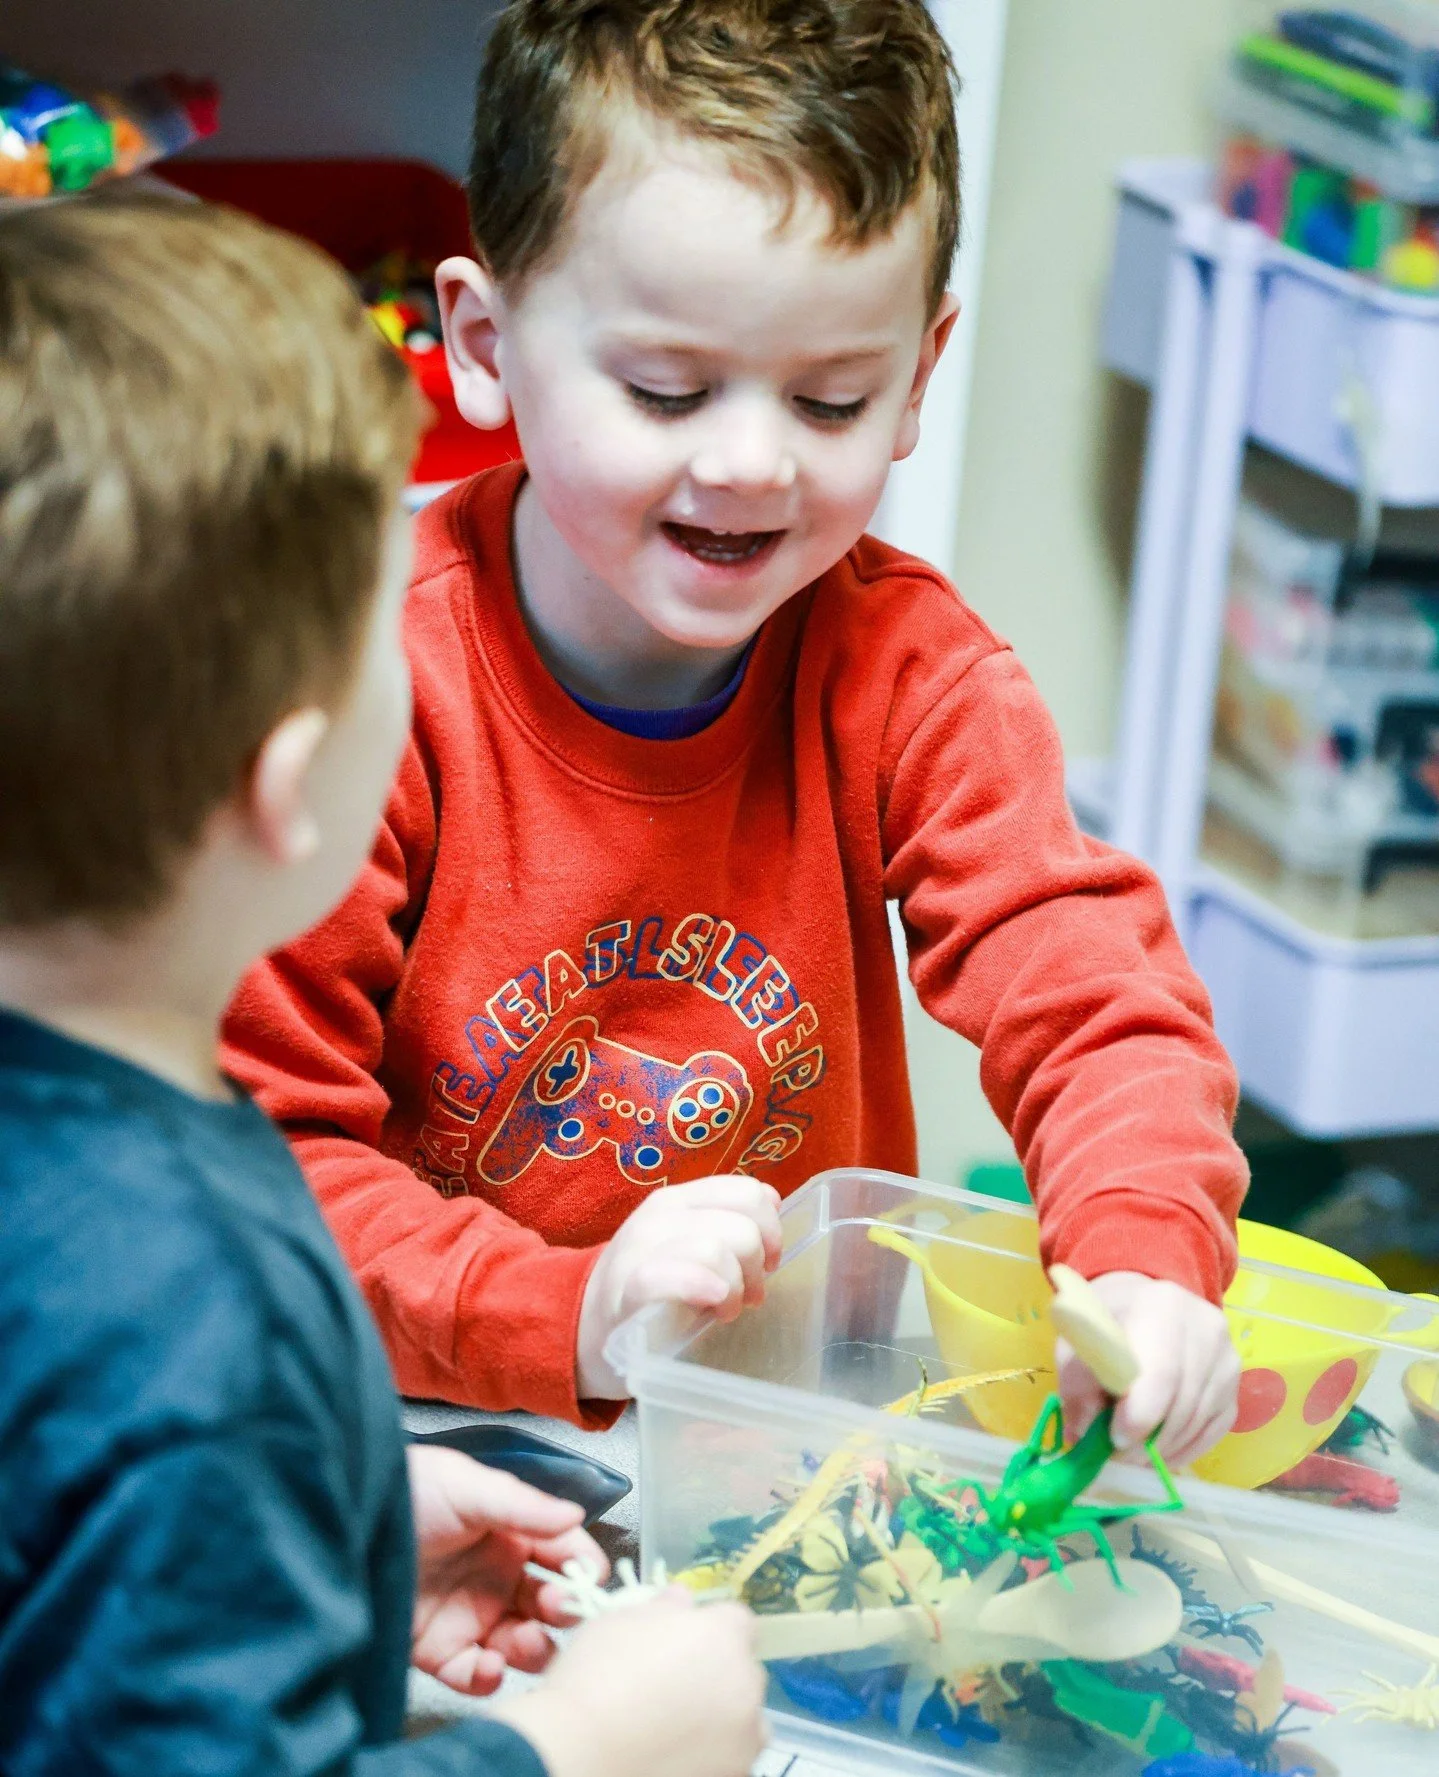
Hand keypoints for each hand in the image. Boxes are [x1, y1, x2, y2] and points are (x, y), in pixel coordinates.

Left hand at [407, 1444, 606, 1693]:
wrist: (343, 1522)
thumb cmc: (407, 1490)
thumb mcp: (467, 1486)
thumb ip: (523, 1506)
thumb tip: (575, 1515)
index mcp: (511, 1532)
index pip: (563, 1552)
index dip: (582, 1567)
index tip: (590, 1579)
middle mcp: (497, 1576)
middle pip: (550, 1605)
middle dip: (563, 1610)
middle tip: (557, 1607)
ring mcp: (470, 1615)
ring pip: (521, 1645)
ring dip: (534, 1648)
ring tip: (525, 1640)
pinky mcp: (438, 1650)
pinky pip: (474, 1676)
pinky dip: (488, 1679)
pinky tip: (488, 1665)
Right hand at [492, 1593, 766, 1776]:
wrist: (578, 1754)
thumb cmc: (594, 1680)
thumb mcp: (618, 1623)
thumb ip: (662, 1608)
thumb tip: (680, 1599)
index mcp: (723, 1637)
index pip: (737, 1621)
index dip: (710, 1630)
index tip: (683, 1644)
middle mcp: (745, 1686)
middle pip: (742, 1672)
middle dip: (716, 1675)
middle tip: (670, 1689)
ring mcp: (744, 1740)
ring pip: (742, 1721)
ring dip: (718, 1719)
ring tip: (669, 1728)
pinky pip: (729, 1758)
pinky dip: (709, 1756)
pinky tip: (668, 1754)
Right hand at [576, 1177, 781, 1398]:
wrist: (589, 1324)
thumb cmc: (653, 1287)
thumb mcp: (687, 1242)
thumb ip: (727, 1220)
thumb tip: (774, 1201)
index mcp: (680, 1199)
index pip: (747, 1193)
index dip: (771, 1229)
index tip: (768, 1263)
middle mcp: (660, 1215)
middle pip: (741, 1227)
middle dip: (757, 1268)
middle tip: (749, 1296)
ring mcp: (641, 1248)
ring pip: (716, 1249)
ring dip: (735, 1289)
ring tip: (726, 1309)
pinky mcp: (630, 1287)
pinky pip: (677, 1275)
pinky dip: (704, 1287)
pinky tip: (713, 1302)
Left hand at [1056, 1271, 1239, 1467]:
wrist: (1143, 1302)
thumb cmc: (1106, 1322)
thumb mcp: (1077, 1341)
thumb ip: (1078, 1384)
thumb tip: (1085, 1434)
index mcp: (1161, 1307)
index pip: (1162, 1372)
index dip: (1140, 1415)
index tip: (1114, 1440)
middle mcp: (1205, 1329)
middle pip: (1183, 1402)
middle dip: (1149, 1440)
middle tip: (1119, 1458)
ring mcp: (1226, 1357)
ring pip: (1199, 1420)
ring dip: (1165, 1448)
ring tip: (1133, 1455)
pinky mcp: (1234, 1383)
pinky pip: (1213, 1429)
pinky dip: (1185, 1448)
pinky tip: (1160, 1452)